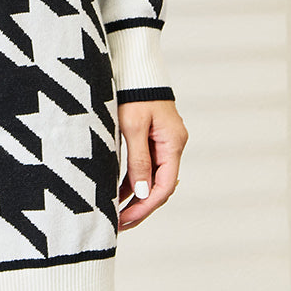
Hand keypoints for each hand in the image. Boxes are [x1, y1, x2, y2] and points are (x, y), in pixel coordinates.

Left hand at [116, 99, 187, 230]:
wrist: (134, 66)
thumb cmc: (133, 92)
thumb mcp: (133, 126)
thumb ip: (138, 160)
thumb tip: (141, 192)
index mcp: (173, 144)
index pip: (164, 186)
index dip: (146, 206)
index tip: (126, 220)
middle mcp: (171, 146)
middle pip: (159, 186)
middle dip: (140, 207)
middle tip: (119, 225)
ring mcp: (162, 143)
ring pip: (151, 178)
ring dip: (135, 197)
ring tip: (117, 216)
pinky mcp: (150, 139)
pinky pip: (144, 166)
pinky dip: (132, 181)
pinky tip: (118, 195)